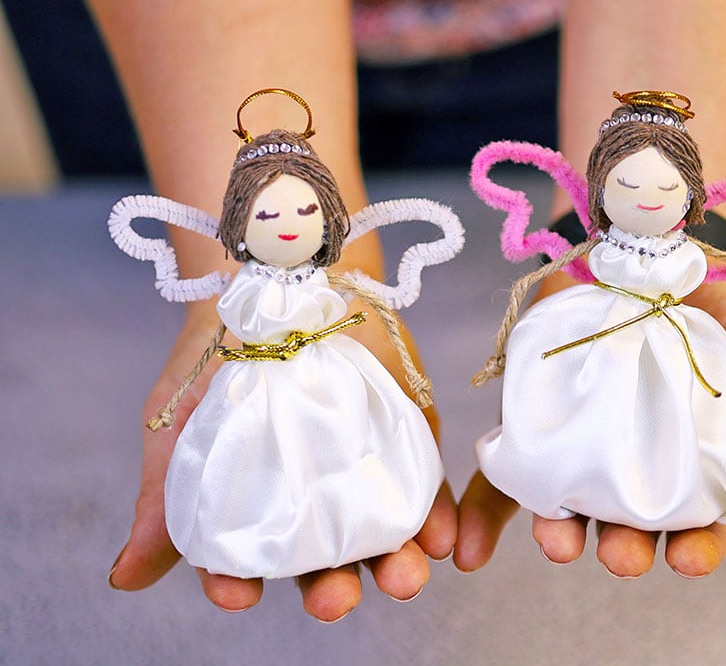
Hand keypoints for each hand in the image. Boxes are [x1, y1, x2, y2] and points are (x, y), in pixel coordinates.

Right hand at [108, 299, 456, 619]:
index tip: (236, 593)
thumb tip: (124, 578)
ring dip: (397, 564)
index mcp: (256, 510)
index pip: (246, 563)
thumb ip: (165, 499)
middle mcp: (313, 504)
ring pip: (383, 536)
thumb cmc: (221, 359)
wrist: (282, 284)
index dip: (239, 583)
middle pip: (324, 563)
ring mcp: (363, 473)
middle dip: (331, 587)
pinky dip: (436, 515)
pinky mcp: (407, 441)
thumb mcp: (181, 423)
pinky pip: (426, 487)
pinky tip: (442, 538)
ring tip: (404, 578)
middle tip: (333, 599)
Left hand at [454, 273, 725, 577]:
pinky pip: (507, 466)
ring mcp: (582, 436)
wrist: (658, 248)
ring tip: (559, 541)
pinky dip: (487, 511)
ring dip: (560, 533)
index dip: (699, 547)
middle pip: (627, 524)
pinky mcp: (536, 410)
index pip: (702, 522)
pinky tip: (470, 547)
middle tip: (620, 555)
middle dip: (623, 548)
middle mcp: (635, 460)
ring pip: (566, 503)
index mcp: (697, 461)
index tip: (688, 558)